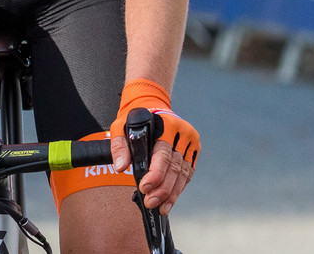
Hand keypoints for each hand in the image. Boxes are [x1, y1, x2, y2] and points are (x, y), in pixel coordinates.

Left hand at [108, 80, 198, 214]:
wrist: (153, 105)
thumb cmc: (135, 119)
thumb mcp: (121, 125)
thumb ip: (119, 146)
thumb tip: (121, 167)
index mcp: (167, 125)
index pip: (163, 154)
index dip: (155, 174)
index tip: (145, 188)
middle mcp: (183, 133)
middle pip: (175, 167)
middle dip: (163, 188)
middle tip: (151, 203)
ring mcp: (191, 142)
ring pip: (184, 173)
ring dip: (172, 193)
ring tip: (161, 207)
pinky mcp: (194, 150)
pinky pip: (188, 173)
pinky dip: (179, 187)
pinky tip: (170, 199)